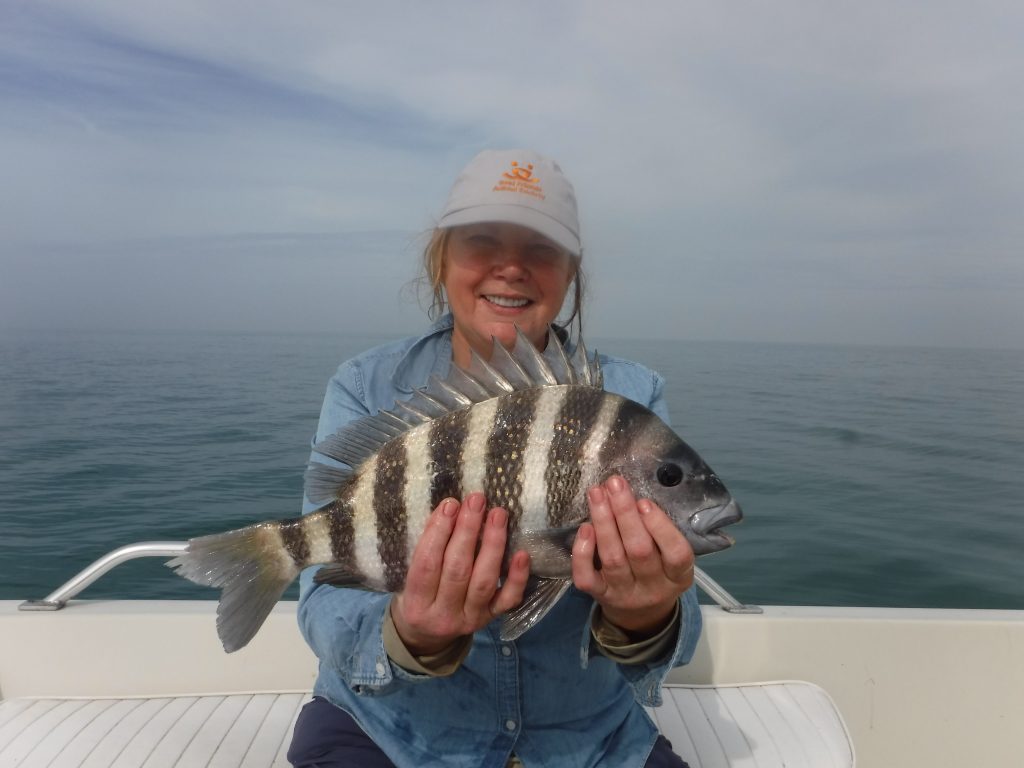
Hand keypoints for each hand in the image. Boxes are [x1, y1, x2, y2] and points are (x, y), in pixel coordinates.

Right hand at [391, 493, 530, 655]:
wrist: (426, 637)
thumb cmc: (417, 595)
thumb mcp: (408, 576)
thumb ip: (426, 548)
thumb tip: (448, 509)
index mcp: (416, 603)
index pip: (426, 565)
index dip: (438, 533)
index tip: (450, 504)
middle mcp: (443, 614)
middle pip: (457, 570)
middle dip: (468, 531)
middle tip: (477, 501)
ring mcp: (470, 618)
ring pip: (483, 581)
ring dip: (492, 545)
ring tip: (498, 514)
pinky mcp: (491, 619)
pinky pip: (507, 599)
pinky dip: (517, 578)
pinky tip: (522, 554)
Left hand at [572, 476, 694, 637]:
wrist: (641, 616)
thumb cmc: (657, 572)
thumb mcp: (670, 558)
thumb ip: (659, 532)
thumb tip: (633, 495)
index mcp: (678, 576)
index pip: (676, 553)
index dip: (660, 527)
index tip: (644, 502)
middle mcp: (653, 586)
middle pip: (639, 551)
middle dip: (625, 514)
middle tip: (614, 484)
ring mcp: (624, 593)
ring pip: (613, 559)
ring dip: (603, 522)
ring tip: (597, 494)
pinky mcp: (600, 596)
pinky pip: (588, 578)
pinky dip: (583, 553)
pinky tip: (584, 528)